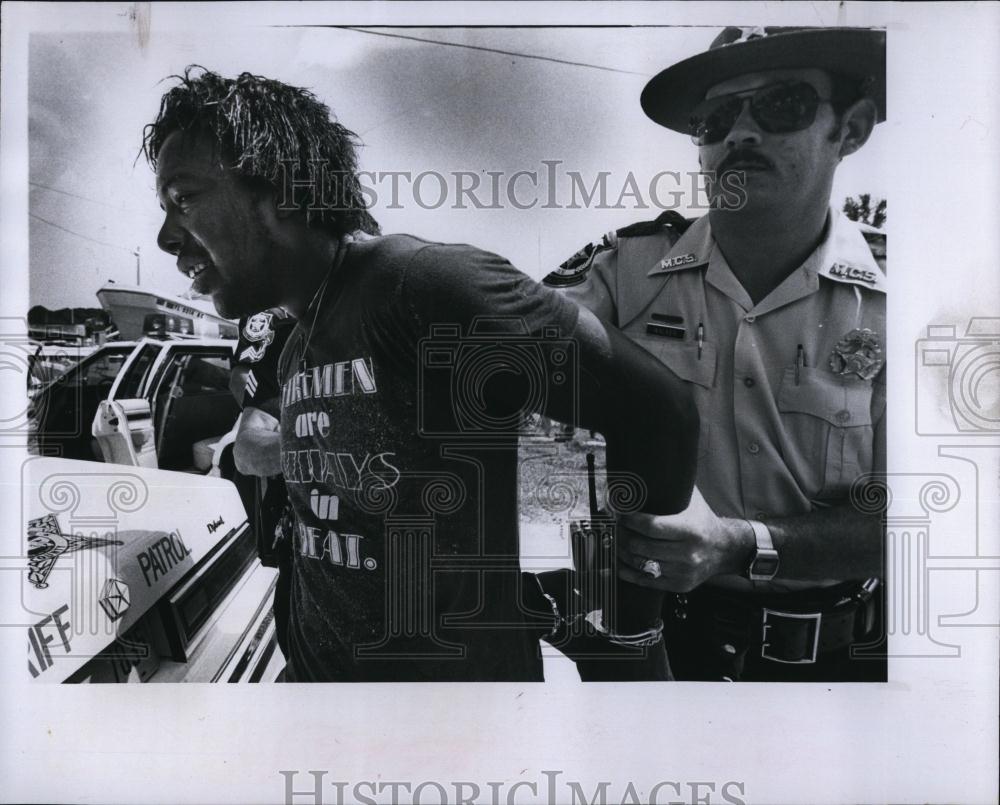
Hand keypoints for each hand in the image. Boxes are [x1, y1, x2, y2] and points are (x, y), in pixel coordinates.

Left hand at [617, 486, 754, 591]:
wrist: (725, 550)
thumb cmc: (703, 521)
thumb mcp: (693, 501)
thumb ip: (674, 486)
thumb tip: (646, 467)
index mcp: (690, 530)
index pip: (650, 526)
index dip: (629, 519)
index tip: (618, 511)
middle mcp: (688, 553)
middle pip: (641, 546)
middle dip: (621, 534)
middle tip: (614, 525)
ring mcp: (683, 571)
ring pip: (640, 564)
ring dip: (622, 551)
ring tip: (615, 540)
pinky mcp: (679, 584)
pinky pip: (646, 581)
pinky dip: (628, 571)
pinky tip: (620, 561)